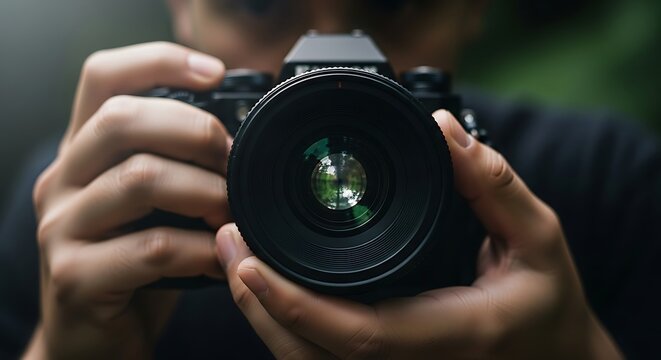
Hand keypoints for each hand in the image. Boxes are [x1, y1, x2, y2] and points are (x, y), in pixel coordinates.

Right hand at [26, 42, 229, 358]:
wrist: (93, 337)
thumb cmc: (133, 265)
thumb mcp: (151, 206)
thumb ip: (175, 167)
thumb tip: (241, 137)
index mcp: (83, 153)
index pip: (104, 78)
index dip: (159, 61)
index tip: (214, 72)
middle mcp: (62, 180)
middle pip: (121, 120)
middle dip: (194, 131)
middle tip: (231, 159)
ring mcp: (61, 228)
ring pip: (139, 179)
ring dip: (205, 191)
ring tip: (232, 210)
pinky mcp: (74, 277)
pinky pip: (151, 249)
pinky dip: (201, 250)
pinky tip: (221, 258)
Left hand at [216, 110, 622, 358]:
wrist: (551, 356)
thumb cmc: (545, 302)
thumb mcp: (539, 238)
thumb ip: (494, 184)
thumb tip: (444, 130)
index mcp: (448, 335)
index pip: (357, 333)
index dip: (294, 304)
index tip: (248, 260)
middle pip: (311, 355)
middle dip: (258, 304)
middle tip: (226, 242)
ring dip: (262, 314)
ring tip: (234, 257)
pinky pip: (321, 357)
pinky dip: (286, 323)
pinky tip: (265, 285)